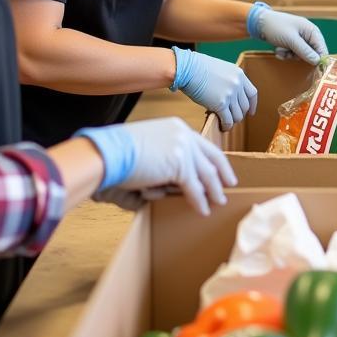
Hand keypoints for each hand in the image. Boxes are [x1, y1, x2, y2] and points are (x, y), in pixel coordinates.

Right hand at [76, 117, 236, 214]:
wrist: (107, 154)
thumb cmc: (117, 153)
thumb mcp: (146, 148)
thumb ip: (162, 160)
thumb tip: (165, 186)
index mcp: (175, 127)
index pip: (201, 143)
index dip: (211, 158)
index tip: (219, 168)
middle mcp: (183, 134)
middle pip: (210, 156)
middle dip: (221, 172)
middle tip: (229, 184)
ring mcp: (183, 148)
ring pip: (205, 173)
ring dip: (213, 190)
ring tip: (219, 201)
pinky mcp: (180, 165)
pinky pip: (193, 188)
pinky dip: (199, 201)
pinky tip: (203, 210)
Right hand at [170, 47, 258, 130]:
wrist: (188, 68)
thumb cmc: (199, 68)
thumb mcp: (221, 70)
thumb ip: (229, 82)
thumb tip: (231, 99)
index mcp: (239, 74)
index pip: (252, 93)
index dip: (252, 105)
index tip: (250, 112)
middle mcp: (238, 84)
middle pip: (245, 106)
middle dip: (238, 114)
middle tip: (230, 117)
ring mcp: (230, 94)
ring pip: (238, 115)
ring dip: (232, 120)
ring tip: (225, 122)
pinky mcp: (220, 104)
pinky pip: (228, 120)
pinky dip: (226, 126)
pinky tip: (222, 127)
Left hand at [247, 2, 327, 63]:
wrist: (259, 23)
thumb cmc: (276, 27)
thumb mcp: (291, 40)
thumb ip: (305, 51)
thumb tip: (318, 61)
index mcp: (312, 31)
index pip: (322, 49)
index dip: (319, 60)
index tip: (313, 70)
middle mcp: (308, 35)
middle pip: (311, 54)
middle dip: (298, 56)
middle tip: (289, 54)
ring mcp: (300, 38)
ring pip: (301, 55)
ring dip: (290, 55)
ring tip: (280, 50)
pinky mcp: (292, 42)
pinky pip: (293, 53)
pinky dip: (285, 54)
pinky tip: (278, 50)